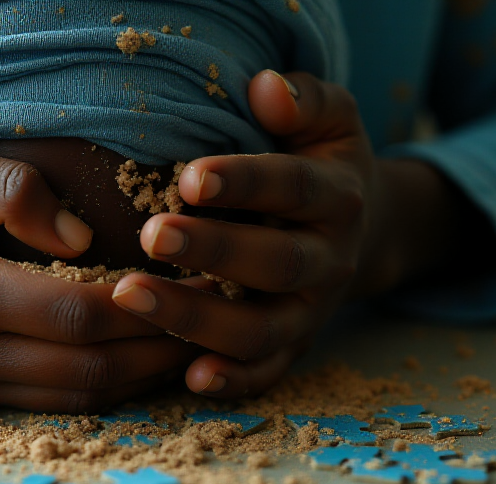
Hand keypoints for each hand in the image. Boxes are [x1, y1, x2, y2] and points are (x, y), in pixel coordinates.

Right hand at [0, 136, 197, 411]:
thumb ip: (8, 186)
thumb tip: (80, 234)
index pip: (73, 313)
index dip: (142, 303)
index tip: (193, 279)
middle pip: (85, 369)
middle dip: (157, 347)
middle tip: (210, 316)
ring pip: (73, 399)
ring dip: (139, 376)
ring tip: (188, 340)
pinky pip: (47, 404)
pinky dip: (100, 388)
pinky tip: (133, 359)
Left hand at [111, 71, 452, 396]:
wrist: (365, 228)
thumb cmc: (322, 161)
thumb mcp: (331, 119)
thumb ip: (305, 100)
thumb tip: (266, 88)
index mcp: (337, 196)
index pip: (294, 188)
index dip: (246, 183)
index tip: (191, 178)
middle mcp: (331, 259)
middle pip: (278, 264)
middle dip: (214, 251)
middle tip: (150, 236)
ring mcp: (312, 312)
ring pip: (261, 329)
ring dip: (197, 319)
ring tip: (130, 297)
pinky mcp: (294, 347)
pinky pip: (267, 374)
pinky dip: (233, 382)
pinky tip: (188, 378)